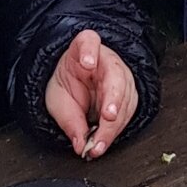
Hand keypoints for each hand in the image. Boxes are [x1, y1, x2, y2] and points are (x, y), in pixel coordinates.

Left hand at [44, 29, 138, 159]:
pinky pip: (127, 114)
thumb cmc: (68, 82)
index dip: (89, 51)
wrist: (78, 84)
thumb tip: (80, 143)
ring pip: (126, 98)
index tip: (87, 63)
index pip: (89, 42)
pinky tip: (103, 142)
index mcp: (83, 49)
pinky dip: (115, 131)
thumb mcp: (57, 98)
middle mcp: (107, 60)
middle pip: (115, 75)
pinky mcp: (129, 95)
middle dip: (113, 98)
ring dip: (113, 125)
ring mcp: (122, 76)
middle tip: (107, 117)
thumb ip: (68, 119)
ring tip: (98, 144)